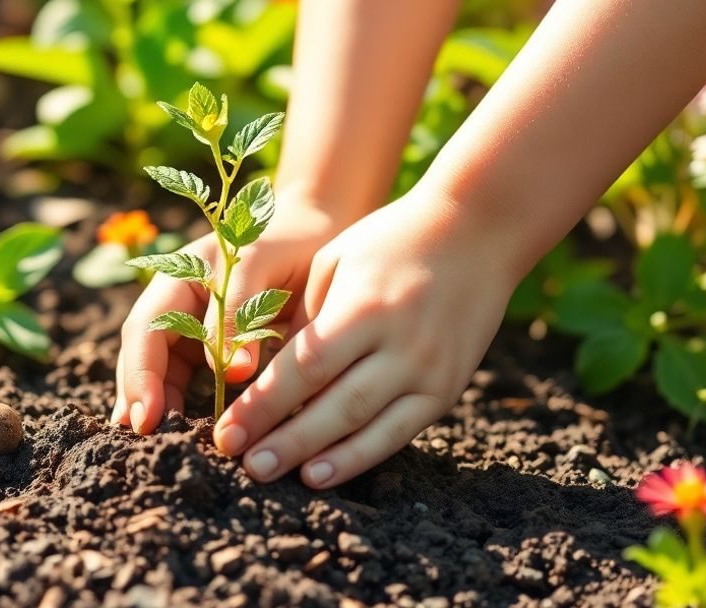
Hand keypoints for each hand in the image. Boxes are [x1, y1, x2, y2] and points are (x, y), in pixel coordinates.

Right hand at [112, 193, 346, 433]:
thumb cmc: (289, 239)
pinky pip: (188, 377)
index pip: (147, 329)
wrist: (315, 231)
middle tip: (140, 438)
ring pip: (161, 369)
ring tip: (149, 444)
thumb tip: (231, 374)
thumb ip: (239, 311)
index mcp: (178, 276)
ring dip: (154, 404)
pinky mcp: (211, 346)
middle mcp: (176, 304)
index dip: (142, 374)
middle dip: (138, 395)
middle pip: (144, 353)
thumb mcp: (261, 263)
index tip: (147, 417)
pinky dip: (181, 403)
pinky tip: (179, 430)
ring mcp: (191, 325)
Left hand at [212, 186, 518, 488]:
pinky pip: (400, 432)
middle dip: (283, 439)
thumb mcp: (335, 261)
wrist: (478, 230)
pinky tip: (323, 473)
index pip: (304, 368)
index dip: (262, 405)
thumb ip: (306, 318)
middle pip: (332, 404)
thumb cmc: (392, 238)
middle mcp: (400, 344)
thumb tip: (271, 374)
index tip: (227, 431)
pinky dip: (361, 456)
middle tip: (243, 464)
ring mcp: (430, 370)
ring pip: (366, 426)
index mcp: (364, 307)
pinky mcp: (448, 388)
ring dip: (316, 456)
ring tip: (271, 475)